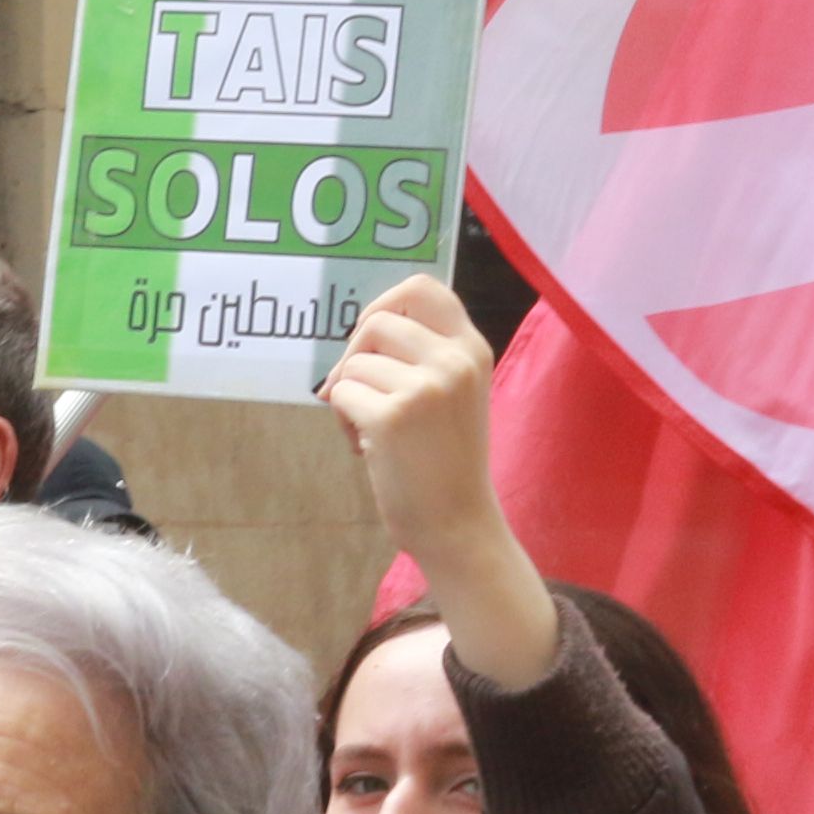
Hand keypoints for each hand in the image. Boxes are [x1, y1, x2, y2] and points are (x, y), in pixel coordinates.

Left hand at [319, 277, 554, 683]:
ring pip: (354, 364)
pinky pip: (341, 396)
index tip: (368, 333)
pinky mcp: (394, 417)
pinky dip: (343, 422)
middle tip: (355, 393)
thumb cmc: (445, 463)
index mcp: (472, 349)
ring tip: (371, 432)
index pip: (422, 287)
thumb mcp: (453, 395)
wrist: (458, 525)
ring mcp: (426, 387)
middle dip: (353, 356)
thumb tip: (360, 330)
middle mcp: (455, 360)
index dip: (385, 302)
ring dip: (349, 396)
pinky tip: (366, 449)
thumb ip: (423, 356)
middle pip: (376, 323)